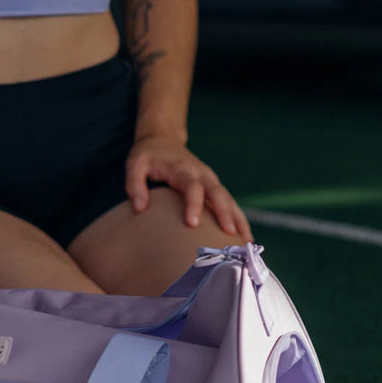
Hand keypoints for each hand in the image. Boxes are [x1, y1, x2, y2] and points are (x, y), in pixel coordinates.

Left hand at [126, 135, 252, 240]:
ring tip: (247, 241)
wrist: (164, 141)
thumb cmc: (148, 157)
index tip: (192, 224)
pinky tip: (246, 238)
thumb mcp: (135, 164)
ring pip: (229, 200)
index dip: (194, 204)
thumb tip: (140, 208)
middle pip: (218, 193)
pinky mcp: (216, 188)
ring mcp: (212, 181)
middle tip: (229, 235)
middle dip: (225, 214)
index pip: (192, 187)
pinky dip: (239, 220)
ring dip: (239, 219)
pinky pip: (231, 204)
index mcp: (182, 169)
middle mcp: (202, 174)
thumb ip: (135, 184)